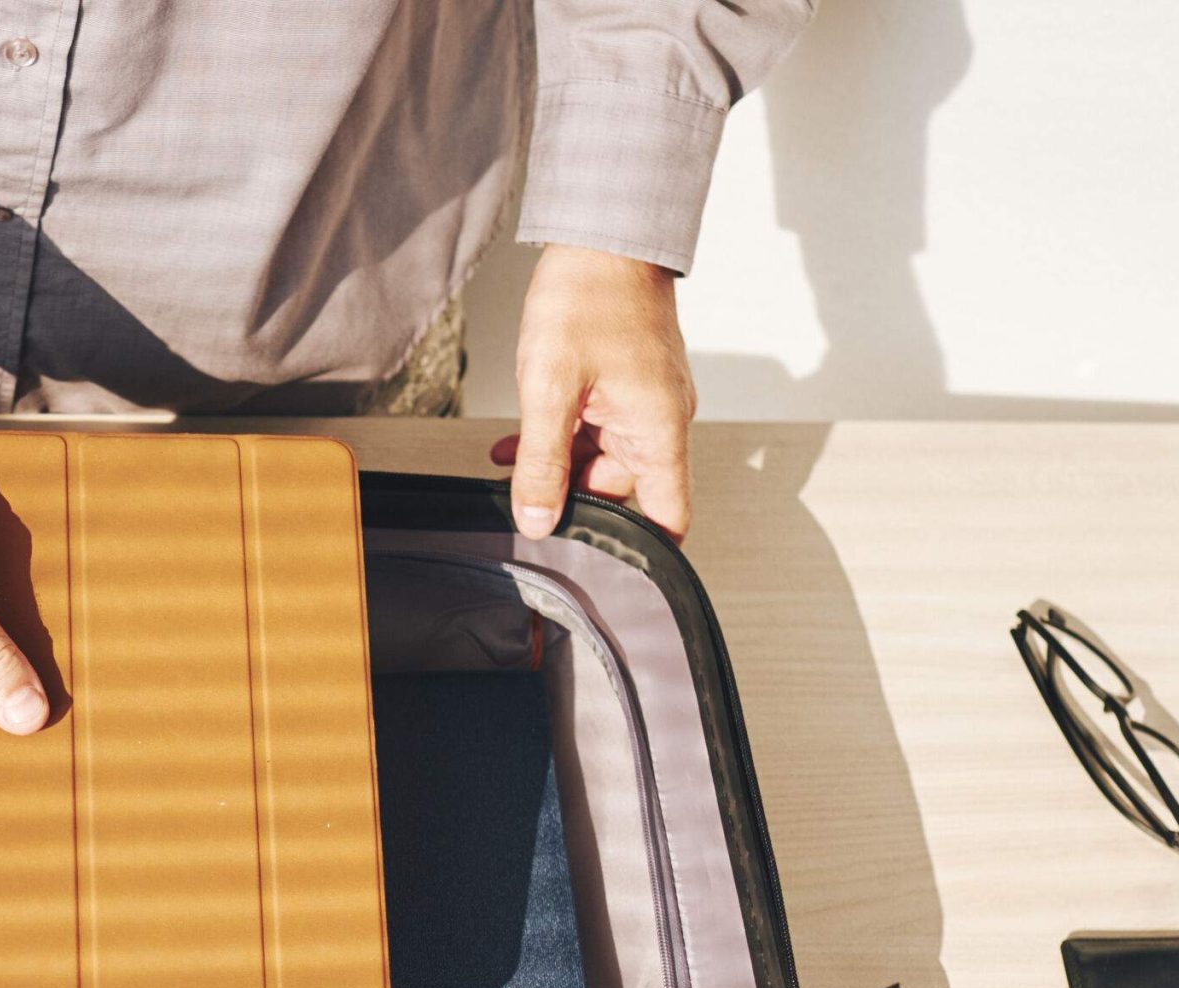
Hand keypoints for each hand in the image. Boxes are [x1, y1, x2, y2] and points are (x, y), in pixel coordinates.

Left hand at [499, 245, 697, 541]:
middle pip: (622, 490)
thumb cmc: (588, 298)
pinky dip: (561, 436)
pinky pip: (597, 427)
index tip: (599, 563)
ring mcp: (646, 401)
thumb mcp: (549, 389)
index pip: (668, 518)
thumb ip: (541, 462)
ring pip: (602, 458)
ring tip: (510, 457)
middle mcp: (662, 421)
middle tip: (522, 493)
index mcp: (660, 431)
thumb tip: (537, 521)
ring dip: (558, 462)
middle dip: (571, 496)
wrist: (604, 232)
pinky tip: (519, 438)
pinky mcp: (628, 383)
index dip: (640, 552)